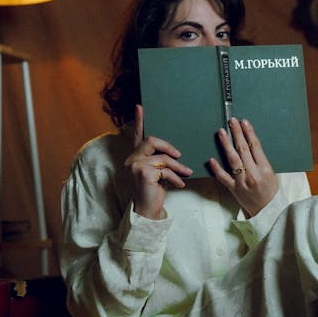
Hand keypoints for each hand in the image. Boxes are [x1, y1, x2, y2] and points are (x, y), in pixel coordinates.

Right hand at [125, 105, 192, 219]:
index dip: (138, 121)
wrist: (148, 209)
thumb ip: (160, 159)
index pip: (137, 135)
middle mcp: (131, 159)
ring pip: (162, 158)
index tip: (140, 107)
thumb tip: (175, 152)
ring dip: (177, 166)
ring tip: (186, 172)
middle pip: (151, 140)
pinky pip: (165, 170)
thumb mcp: (158, 171)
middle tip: (179, 155)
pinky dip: (175, 177)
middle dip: (169, 147)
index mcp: (135, 156)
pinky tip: (180, 184)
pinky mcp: (144, 173)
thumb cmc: (154, 190)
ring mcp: (136, 166)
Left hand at [209, 117, 278, 217]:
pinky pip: (223, 177)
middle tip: (231, 121)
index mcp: (265, 169)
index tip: (244, 122)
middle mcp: (253, 174)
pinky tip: (211, 159)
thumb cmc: (271, 192)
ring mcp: (242, 182)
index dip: (249, 132)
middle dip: (237, 133)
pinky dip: (216, 168)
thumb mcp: (272, 174)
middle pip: (243, 149)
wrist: (269, 213)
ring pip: (232, 160)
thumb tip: (250, 145)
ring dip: (226, 144)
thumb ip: (261, 161)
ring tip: (221, 132)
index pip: (255, 146)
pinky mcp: (234, 189)